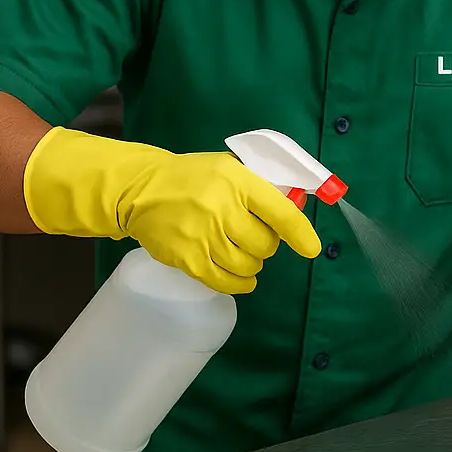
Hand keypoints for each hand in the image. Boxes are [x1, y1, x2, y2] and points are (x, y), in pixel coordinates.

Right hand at [23, 127, 320, 293]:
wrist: (140, 190)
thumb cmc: (192, 177)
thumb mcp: (228, 168)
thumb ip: (259, 187)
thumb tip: (295, 208)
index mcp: (237, 181)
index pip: (280, 212)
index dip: (301, 233)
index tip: (312, 249)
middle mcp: (221, 207)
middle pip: (265, 244)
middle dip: (267, 246)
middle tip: (257, 238)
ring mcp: (203, 236)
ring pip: (248, 265)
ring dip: (253, 264)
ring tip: (245, 254)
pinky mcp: (188, 259)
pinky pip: (225, 281)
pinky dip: (239, 283)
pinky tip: (241, 277)